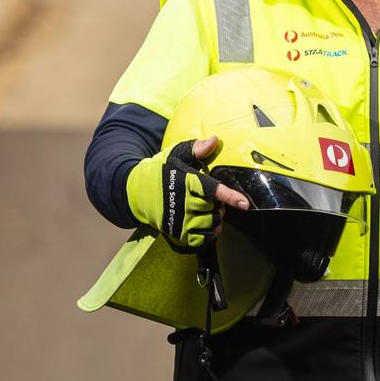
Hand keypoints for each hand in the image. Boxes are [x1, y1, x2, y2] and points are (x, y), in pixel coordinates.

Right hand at [126, 136, 248, 250]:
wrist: (135, 192)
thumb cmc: (159, 171)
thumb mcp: (175, 155)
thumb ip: (195, 149)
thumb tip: (215, 141)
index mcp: (185, 182)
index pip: (211, 191)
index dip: (229, 197)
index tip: (244, 203)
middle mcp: (182, 203)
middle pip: (213, 209)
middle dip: (221, 205)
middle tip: (217, 200)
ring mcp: (179, 220)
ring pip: (209, 225)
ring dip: (217, 219)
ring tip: (213, 211)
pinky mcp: (176, 232)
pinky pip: (200, 240)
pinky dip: (209, 234)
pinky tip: (207, 225)